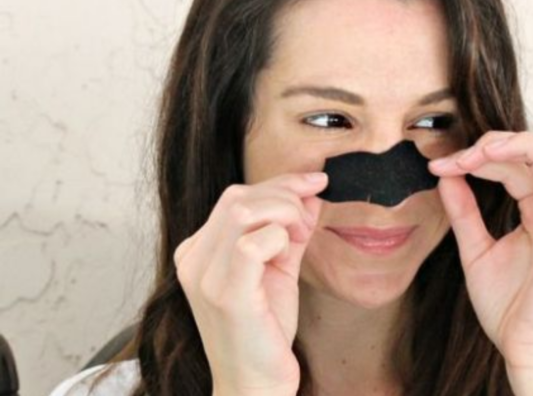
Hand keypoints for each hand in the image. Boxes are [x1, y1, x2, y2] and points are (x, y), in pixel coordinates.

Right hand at [173, 172, 327, 395]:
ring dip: (284, 212)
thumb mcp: (278, 268)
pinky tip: (288, 254)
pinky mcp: (225, 294)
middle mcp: (193, 259)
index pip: (235, 197)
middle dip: (285, 194)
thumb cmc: (264, 329)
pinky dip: (278, 239)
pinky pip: (251, 243)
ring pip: (242, 211)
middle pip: (238, 197)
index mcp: (199, 250)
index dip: (278, 184)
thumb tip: (310, 195)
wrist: (255, 386)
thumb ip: (290, 230)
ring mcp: (204, 276)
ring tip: (300, 236)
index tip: (313, 183)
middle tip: (311, 215)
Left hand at [428, 129, 532, 370]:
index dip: (476, 158)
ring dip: (521, 146)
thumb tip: (446, 175)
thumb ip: (463, 212)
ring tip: (485, 149)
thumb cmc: (506, 304)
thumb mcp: (475, 248)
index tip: (439, 166)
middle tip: (456, 158)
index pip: (510, 166)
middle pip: (532, 156)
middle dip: (493, 147)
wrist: (521, 347)